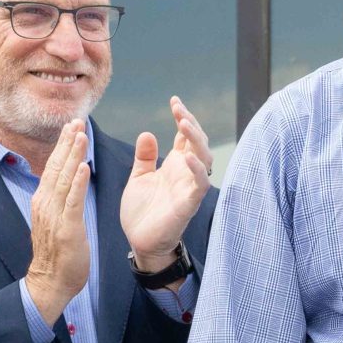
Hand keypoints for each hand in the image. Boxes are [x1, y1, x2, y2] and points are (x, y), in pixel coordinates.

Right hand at [24, 120, 92, 321]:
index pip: (53, 167)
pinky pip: (72, 201)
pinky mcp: (66, 227)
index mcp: (45, 200)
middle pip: (56, 166)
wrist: (51, 281)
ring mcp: (54, 215)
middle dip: (66, 142)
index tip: (72, 126)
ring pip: (63, 178)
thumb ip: (60, 201)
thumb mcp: (57, 220)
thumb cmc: (59, 253)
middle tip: (75, 120)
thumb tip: (67, 183)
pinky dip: (77, 182)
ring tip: (80, 134)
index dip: (63, 146)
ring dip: (72, 155)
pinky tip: (83, 167)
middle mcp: (45, 203)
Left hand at [121, 95, 211, 271]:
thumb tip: (148, 133)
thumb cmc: (142, 212)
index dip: (183, 117)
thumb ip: (145, 158)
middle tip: (178, 108)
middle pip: (197, 141)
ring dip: (196, 140)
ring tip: (184, 123)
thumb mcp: (138, 178)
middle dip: (190, 123)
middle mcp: (185, 173)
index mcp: (174, 165)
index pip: (185, 137)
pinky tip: (187, 156)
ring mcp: (189, 187)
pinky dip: (197, 169)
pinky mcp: (189, 203)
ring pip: (204, 157)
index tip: (174, 101)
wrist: (141, 242)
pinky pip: (200, 183)